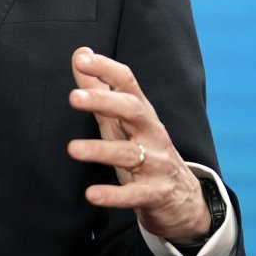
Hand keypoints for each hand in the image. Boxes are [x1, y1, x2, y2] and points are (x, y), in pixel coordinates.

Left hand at [66, 47, 210, 244]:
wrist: (183, 199)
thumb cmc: (145, 151)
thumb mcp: (121, 122)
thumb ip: (100, 91)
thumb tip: (80, 55)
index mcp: (142, 113)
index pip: (128, 83)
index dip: (106, 69)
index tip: (82, 59)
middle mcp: (152, 134)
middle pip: (132, 111)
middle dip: (104, 102)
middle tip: (73, 97)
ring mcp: (155, 164)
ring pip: (129, 153)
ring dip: (100, 150)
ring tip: (72, 149)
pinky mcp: (154, 193)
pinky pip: (133, 194)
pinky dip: (113, 195)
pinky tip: (91, 194)